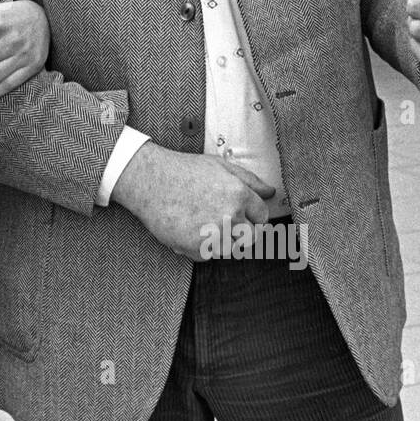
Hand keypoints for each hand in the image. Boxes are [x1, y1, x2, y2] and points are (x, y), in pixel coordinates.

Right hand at [111, 144, 271, 260]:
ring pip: (232, 249)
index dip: (251, 214)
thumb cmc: (183, 170)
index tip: (239, 212)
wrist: (148, 180)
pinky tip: (190, 228)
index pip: (262, 216)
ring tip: (204, 222)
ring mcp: (214, 235)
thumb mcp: (219, 165)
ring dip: (223, 240)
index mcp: (239, 195)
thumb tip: (271, 192)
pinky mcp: (197, 249)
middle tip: (222, 220)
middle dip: (242, 230)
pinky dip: (202, 247)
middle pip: (252, 237)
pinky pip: (210, 255)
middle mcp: (230, 217)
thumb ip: (249, 179)